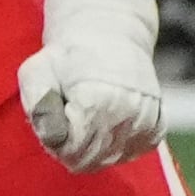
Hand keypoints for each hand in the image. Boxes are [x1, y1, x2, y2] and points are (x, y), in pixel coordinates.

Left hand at [18, 0, 169, 166]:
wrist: (110, 35)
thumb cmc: (67, 56)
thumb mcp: (37, 71)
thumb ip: (38, 106)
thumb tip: (53, 139)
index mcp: (98, 100)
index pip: (71, 150)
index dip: (53, 141)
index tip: (51, 118)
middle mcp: (128, 114)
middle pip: (90, 160)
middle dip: (69, 147)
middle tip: (64, 118)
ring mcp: (146, 122)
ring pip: (110, 160)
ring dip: (92, 146)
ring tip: (84, 115)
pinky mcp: (156, 127)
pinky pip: (129, 154)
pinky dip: (113, 146)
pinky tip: (104, 122)